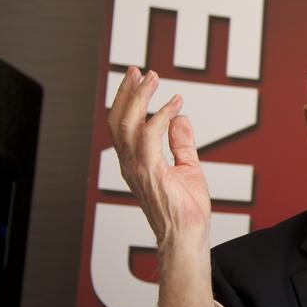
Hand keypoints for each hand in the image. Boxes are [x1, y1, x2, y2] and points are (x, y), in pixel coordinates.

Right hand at [107, 67, 214, 306]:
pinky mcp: (151, 173)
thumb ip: (181, 143)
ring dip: (140, 98)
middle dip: (127, 92)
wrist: (188, 236)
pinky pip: (149, 138)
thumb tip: (181, 119)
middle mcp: (131, 164)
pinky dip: (160, 117)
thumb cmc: (186, 210)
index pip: (123, 125)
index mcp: (136, 162)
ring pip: (127, 124)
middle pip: (118, 120)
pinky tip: (173, 105)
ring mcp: (138, 168)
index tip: (139, 79)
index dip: (127, 100)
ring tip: (153, 78)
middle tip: (139, 70)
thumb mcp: (188, 168)